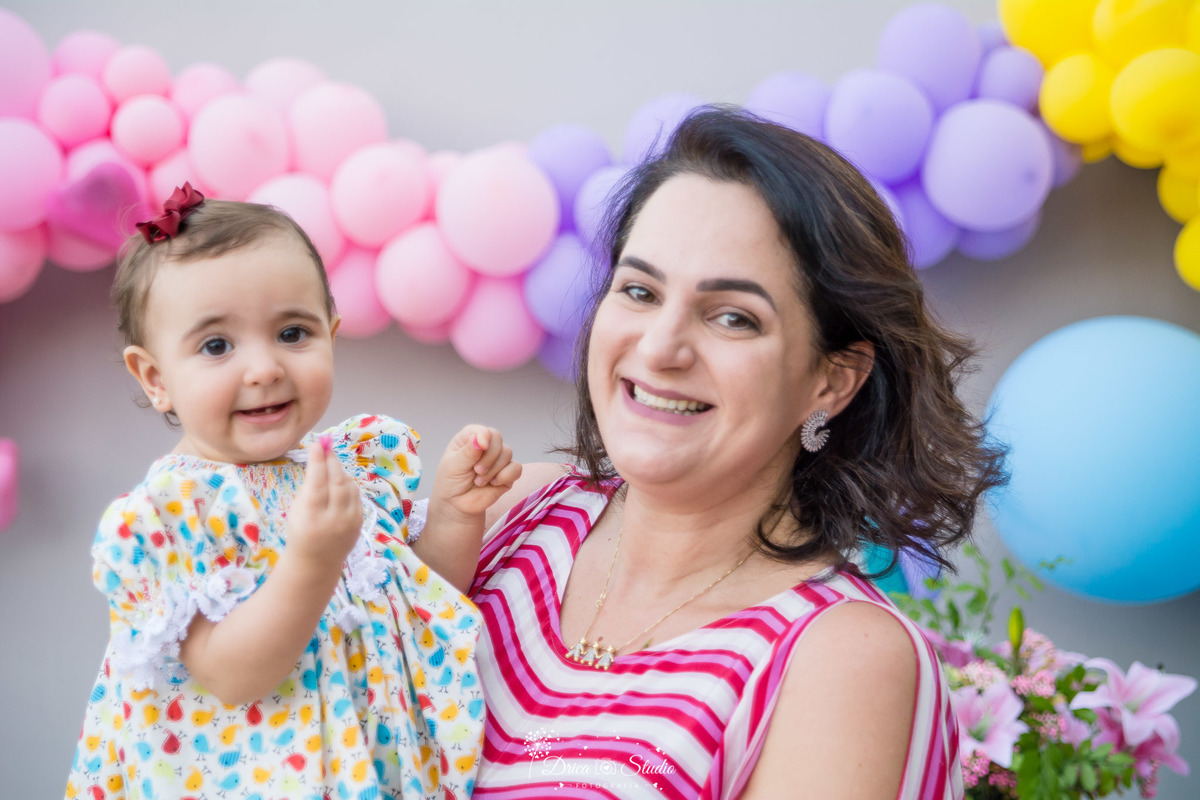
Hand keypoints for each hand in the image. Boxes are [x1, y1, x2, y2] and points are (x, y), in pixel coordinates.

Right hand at [286, 436, 362, 566]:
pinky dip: (348, 483)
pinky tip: (340, 477)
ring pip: (349, 486)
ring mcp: (350, 521)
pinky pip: (356, 495)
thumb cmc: (301, 532)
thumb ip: (308, 488)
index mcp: (312, 517)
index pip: (317, 483)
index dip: (318, 461)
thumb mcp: (296, 511)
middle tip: (326, 445)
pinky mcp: (360, 521)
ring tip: (331, 462)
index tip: (317, 444)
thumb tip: (318, 460)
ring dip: (340, 470)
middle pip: (336, 482)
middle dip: (331, 460)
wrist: (317, 562)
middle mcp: (333, 519)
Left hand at [431, 425, 522, 521]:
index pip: (482, 430)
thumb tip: (479, 438)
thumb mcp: (453, 466)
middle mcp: (485, 445)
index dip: (484, 436)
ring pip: (507, 453)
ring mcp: (498, 459)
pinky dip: (505, 476)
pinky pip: (516, 468)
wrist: (458, 505)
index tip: (482, 446)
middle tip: (476, 471)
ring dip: (493, 470)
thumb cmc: (451, 482)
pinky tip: (493, 483)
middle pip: (498, 439)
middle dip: (488, 457)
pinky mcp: (508, 473)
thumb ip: (467, 453)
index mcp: (469, 438)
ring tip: (478, 481)